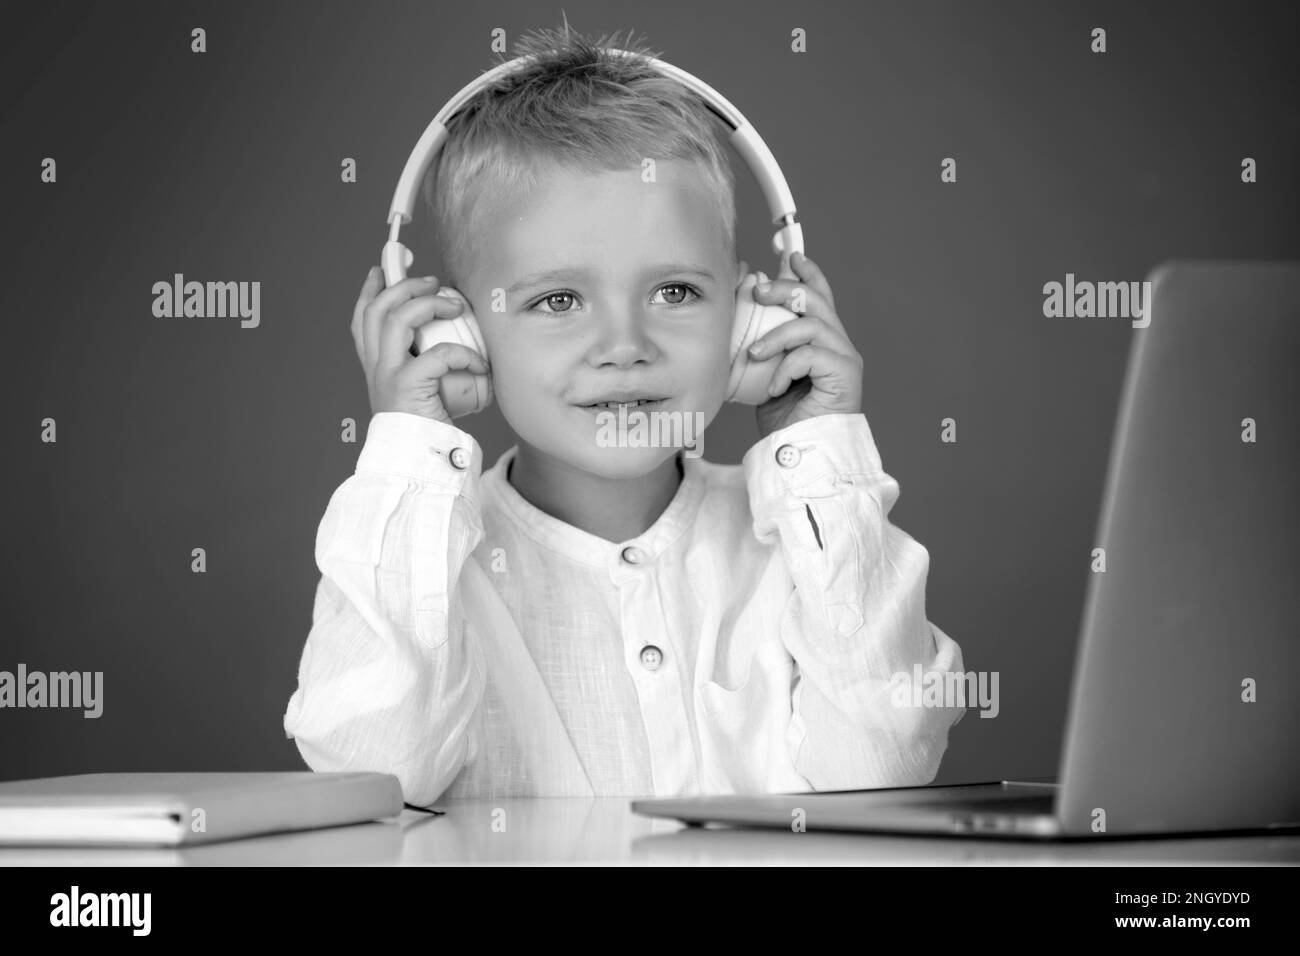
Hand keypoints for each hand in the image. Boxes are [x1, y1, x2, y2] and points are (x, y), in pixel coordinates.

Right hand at [351, 266, 489, 424]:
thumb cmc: (429, 430)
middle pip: (376, 310)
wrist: (418, 463)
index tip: (382, 270)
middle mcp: (376, 369)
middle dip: (403, 286)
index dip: (370, 291)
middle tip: (432, 282)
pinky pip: (436, 356)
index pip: (362, 320)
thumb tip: (458, 336)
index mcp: (376, 367)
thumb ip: (429, 368)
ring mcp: (387, 376)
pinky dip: (461, 353)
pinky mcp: (406, 387)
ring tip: (454, 305)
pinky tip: (479, 361)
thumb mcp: (424, 392)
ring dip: (427, 304)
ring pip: (395, 320)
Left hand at [748, 251, 862, 437]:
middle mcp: (838, 346)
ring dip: (776, 335)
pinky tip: (775, 386)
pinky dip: (786, 366)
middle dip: (785, 288)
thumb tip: (740, 316)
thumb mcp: (765, 373)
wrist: (799, 455)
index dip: (808, 273)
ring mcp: (844, 359)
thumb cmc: (783, 420)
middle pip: (816, 300)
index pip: (820, 297)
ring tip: (753, 354)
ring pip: (811, 324)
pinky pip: (811, 354)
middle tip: (757, 292)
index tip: (791, 256)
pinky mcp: (845, 375)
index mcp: (822, 343)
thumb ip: (763, 346)